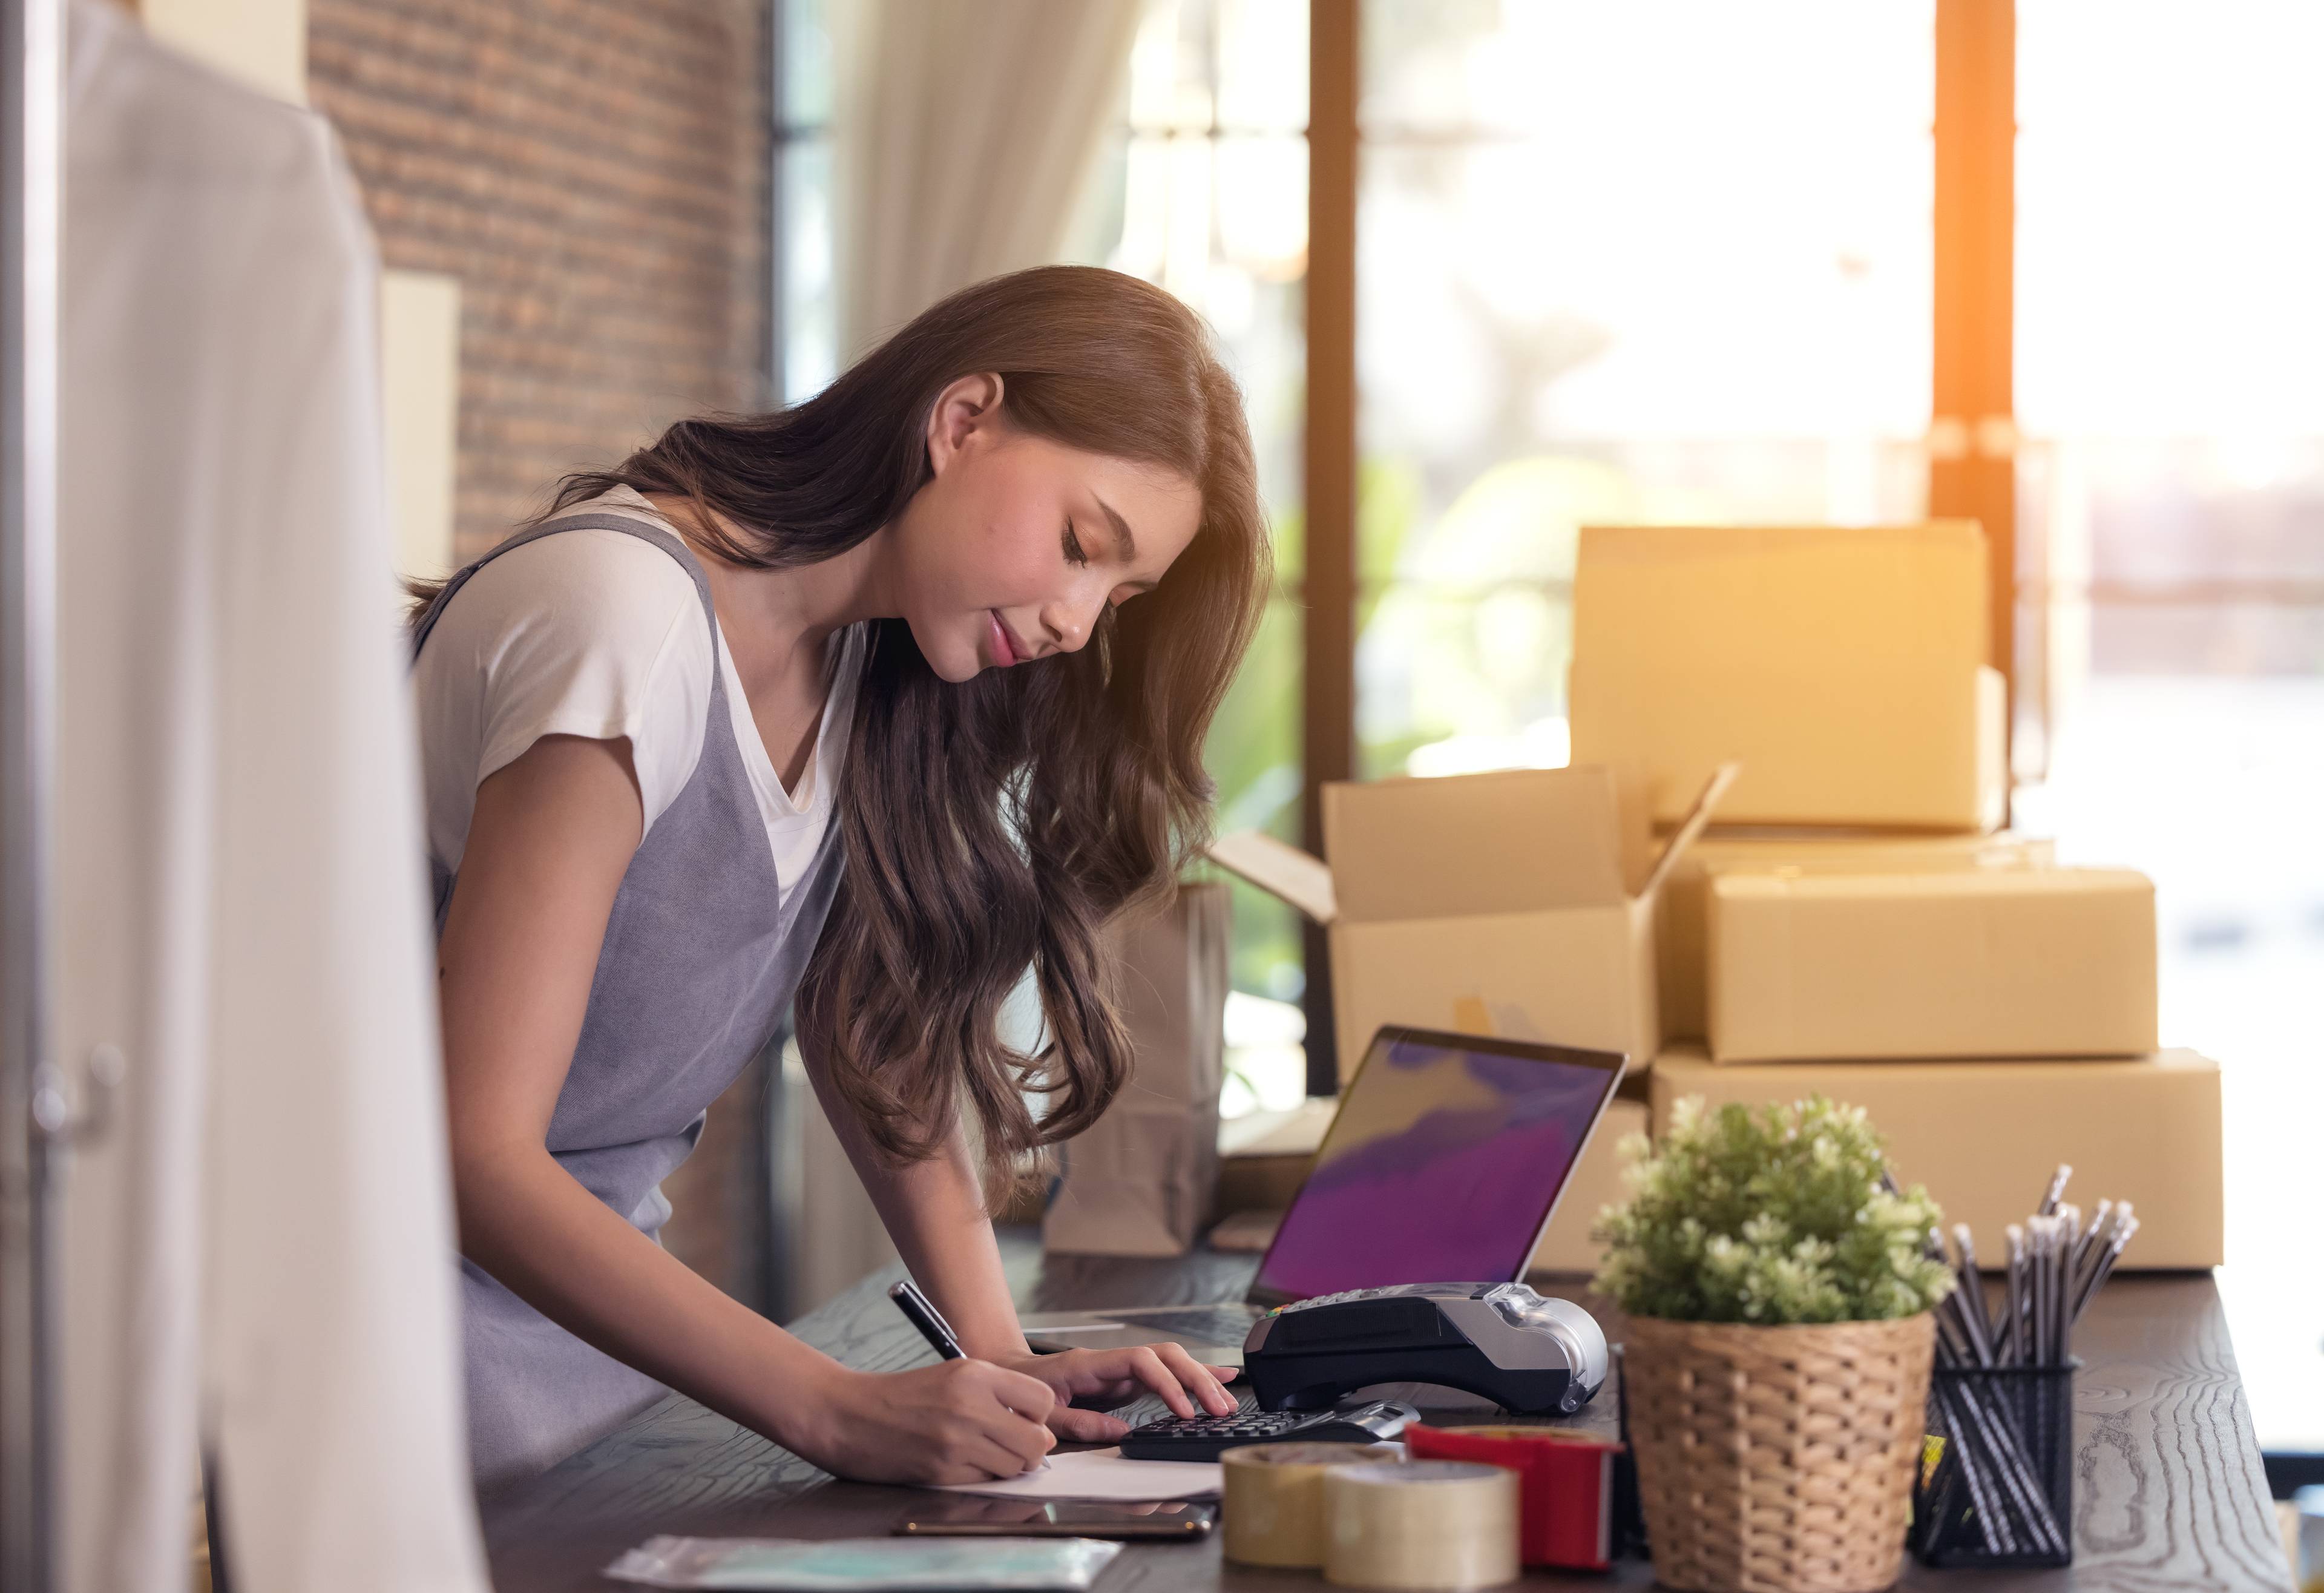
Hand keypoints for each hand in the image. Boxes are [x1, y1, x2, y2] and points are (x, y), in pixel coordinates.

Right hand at [786, 1359, 1058, 1483]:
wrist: (848, 1415)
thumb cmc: (901, 1395)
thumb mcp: (953, 1374)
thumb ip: (999, 1394)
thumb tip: (1041, 1428)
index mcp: (976, 1375)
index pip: (1042, 1400)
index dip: (1039, 1415)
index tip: (1026, 1420)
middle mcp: (971, 1406)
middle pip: (1037, 1441)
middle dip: (1031, 1448)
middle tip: (1012, 1445)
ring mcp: (957, 1441)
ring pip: (1015, 1466)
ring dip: (1007, 1465)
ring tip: (982, 1453)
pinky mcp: (942, 1472)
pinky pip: (985, 1481)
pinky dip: (981, 1476)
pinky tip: (961, 1462)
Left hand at [991, 1344, 1240, 1441]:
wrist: (1008, 1371)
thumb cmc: (1023, 1390)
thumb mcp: (1045, 1412)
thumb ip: (1080, 1421)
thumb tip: (1121, 1432)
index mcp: (1090, 1364)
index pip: (1140, 1362)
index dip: (1167, 1384)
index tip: (1184, 1412)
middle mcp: (1111, 1361)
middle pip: (1166, 1357)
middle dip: (1197, 1380)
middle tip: (1219, 1409)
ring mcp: (1121, 1369)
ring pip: (1171, 1363)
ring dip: (1201, 1379)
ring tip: (1227, 1403)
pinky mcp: (1127, 1380)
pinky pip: (1165, 1373)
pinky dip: (1193, 1375)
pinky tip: (1220, 1377)